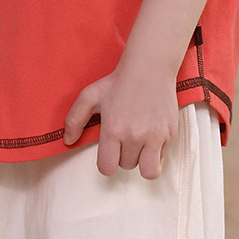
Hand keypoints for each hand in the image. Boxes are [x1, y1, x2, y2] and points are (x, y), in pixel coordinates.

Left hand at [62, 61, 179, 179]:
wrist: (149, 68)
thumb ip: (74, 119)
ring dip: (141, 161)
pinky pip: (162, 159)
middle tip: (124, 138)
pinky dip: (156, 153)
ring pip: (148, 170)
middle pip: (127, 166)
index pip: (107, 167)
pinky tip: (150, 138)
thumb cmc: (118, 82)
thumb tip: (68, 141)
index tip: (109, 152)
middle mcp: (135, 136)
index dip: (106, 163)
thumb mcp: (89, 96)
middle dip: (124, 156)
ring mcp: (155, 136)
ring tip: (139, 146)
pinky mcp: (170, 134)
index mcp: (113, 130)